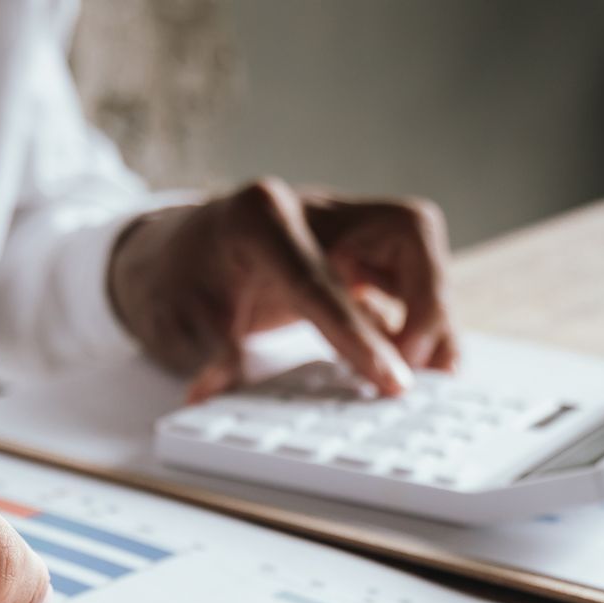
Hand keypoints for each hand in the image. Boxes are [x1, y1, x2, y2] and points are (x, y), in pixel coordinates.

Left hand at [108, 178, 456, 400]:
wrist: (167, 254)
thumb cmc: (173, 279)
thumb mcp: (176, 321)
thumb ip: (208, 354)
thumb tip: (214, 392)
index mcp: (259, 218)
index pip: (324, 277)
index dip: (360, 333)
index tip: (391, 378)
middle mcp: (312, 209)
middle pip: (405, 236)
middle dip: (426, 302)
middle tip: (415, 372)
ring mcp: (340, 225)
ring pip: (417, 252)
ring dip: (433, 311)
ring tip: (436, 374)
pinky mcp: (356, 250)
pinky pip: (407, 277)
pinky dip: (419, 317)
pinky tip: (419, 361)